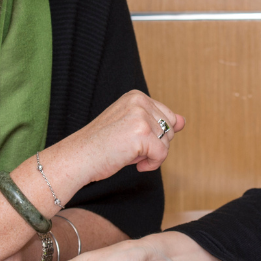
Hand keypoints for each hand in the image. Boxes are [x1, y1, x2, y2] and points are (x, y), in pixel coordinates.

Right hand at [45, 90, 183, 187]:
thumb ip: (158, 122)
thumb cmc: (101, 145)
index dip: (154, 135)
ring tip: (128, 153)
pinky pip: (162, 155)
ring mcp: (141, 116)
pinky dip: (152, 164)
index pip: (167, 117)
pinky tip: (135, 165)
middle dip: (154, 144)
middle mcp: (139, 101)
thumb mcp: (132, 127)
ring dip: (151, 155)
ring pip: (167, 143)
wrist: (77, 158)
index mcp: (136, 96)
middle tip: (128, 148)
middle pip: (170, 130)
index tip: (132, 140)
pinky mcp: (142, 133)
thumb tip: (183, 121)